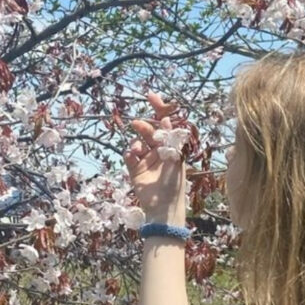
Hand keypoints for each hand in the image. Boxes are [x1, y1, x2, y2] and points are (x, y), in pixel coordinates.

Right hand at [123, 92, 186, 223]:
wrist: (164, 209)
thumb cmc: (174, 185)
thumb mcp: (176, 159)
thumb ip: (171, 140)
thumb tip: (168, 119)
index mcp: (171, 148)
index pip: (165, 124)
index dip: (159, 109)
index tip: (150, 95)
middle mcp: (158, 152)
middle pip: (149, 132)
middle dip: (144, 126)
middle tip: (138, 124)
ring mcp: (146, 161)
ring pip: (138, 143)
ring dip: (136, 142)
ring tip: (137, 148)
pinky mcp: (135, 171)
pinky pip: (128, 157)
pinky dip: (128, 153)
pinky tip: (132, 155)